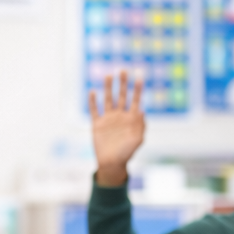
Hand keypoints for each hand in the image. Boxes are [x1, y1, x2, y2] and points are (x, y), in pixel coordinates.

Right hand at [89, 70, 145, 187]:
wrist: (111, 164)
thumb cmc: (127, 153)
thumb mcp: (137, 140)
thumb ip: (141, 125)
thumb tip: (142, 110)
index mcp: (131, 119)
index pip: (135, 100)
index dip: (137, 89)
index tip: (139, 76)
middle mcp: (120, 116)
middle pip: (122, 95)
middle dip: (122, 83)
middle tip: (123, 70)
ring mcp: (108, 119)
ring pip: (108, 99)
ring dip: (108, 88)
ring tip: (108, 75)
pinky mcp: (97, 124)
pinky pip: (94, 110)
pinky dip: (93, 101)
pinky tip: (92, 91)